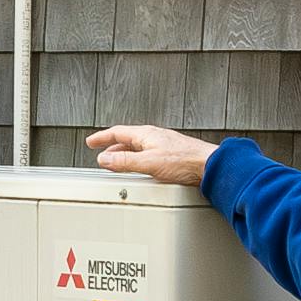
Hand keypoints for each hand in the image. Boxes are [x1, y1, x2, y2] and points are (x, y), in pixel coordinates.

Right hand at [86, 124, 216, 187]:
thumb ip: (125, 161)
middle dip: (112, 147)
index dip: (102, 138)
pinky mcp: (170, 155)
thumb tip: (105, 159)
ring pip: (137, 148)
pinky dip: (137, 160)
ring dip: (124, 154)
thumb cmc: (184, 161)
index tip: (92, 142)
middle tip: (102, 154)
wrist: (208, 165)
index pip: (117, 132)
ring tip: (117, 163)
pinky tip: (139, 168)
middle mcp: (153, 137)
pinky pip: (147, 155)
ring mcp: (162, 145)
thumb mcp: (148, 163)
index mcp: (146, 134)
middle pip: (126, 140)